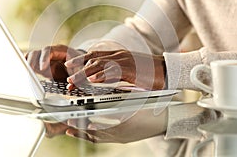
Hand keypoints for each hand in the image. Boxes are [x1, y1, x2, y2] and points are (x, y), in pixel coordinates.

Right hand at [25, 44, 83, 80]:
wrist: (79, 64)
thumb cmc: (80, 64)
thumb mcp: (80, 69)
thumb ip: (76, 75)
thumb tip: (70, 83)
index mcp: (60, 50)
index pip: (48, 50)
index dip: (44, 58)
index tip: (42, 68)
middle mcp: (50, 52)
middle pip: (37, 52)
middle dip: (32, 61)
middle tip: (30, 70)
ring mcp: (44, 57)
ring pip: (31, 57)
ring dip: (28, 64)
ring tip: (26, 73)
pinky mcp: (40, 64)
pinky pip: (31, 63)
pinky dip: (27, 67)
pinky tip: (24, 73)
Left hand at [45, 108, 166, 142]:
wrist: (168, 119)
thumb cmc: (151, 108)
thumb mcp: (132, 102)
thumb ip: (115, 100)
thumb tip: (98, 96)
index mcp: (121, 126)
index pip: (95, 128)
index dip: (81, 125)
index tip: (70, 120)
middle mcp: (120, 135)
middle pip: (94, 136)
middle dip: (80, 131)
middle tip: (68, 126)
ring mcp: (123, 138)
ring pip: (99, 139)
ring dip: (86, 134)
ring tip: (74, 130)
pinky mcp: (125, 138)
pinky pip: (106, 139)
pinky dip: (96, 135)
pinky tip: (91, 130)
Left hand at [65, 50, 165, 89]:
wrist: (166, 70)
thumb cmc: (148, 73)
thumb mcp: (126, 73)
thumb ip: (113, 74)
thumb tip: (99, 80)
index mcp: (117, 56)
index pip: (94, 55)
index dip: (80, 60)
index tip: (69, 66)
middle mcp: (118, 55)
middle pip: (93, 59)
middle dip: (78, 69)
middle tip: (68, 79)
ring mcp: (124, 60)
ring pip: (99, 64)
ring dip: (84, 73)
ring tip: (73, 81)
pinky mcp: (131, 68)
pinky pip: (113, 70)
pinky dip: (101, 75)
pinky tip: (92, 79)